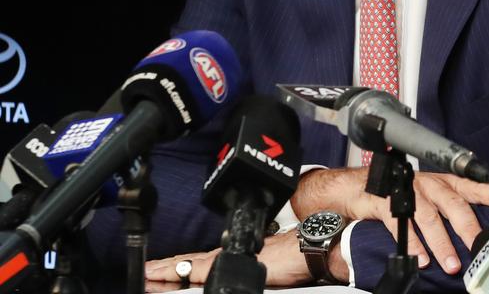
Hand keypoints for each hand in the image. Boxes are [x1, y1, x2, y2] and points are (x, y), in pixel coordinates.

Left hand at [144, 233, 309, 290]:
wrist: (304, 249)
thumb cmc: (289, 260)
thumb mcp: (260, 269)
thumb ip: (243, 273)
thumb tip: (232, 281)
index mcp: (229, 258)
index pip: (195, 265)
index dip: (174, 268)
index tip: (155, 272)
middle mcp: (223, 256)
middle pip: (186, 264)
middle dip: (163, 270)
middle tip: (142, 274)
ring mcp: (224, 260)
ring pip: (186, 266)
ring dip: (164, 271)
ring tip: (145, 276)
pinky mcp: (226, 265)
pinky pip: (195, 270)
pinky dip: (177, 272)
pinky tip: (163, 276)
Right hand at [291, 168, 488, 275]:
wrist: (359, 188)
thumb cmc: (401, 193)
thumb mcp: (430, 197)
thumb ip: (451, 210)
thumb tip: (477, 232)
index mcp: (443, 182)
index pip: (472, 186)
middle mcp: (429, 185)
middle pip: (453, 205)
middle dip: (468, 228)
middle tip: (480, 247)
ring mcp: (408, 192)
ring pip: (429, 218)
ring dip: (442, 244)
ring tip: (452, 264)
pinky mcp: (386, 203)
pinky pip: (402, 225)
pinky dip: (413, 244)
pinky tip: (421, 260)